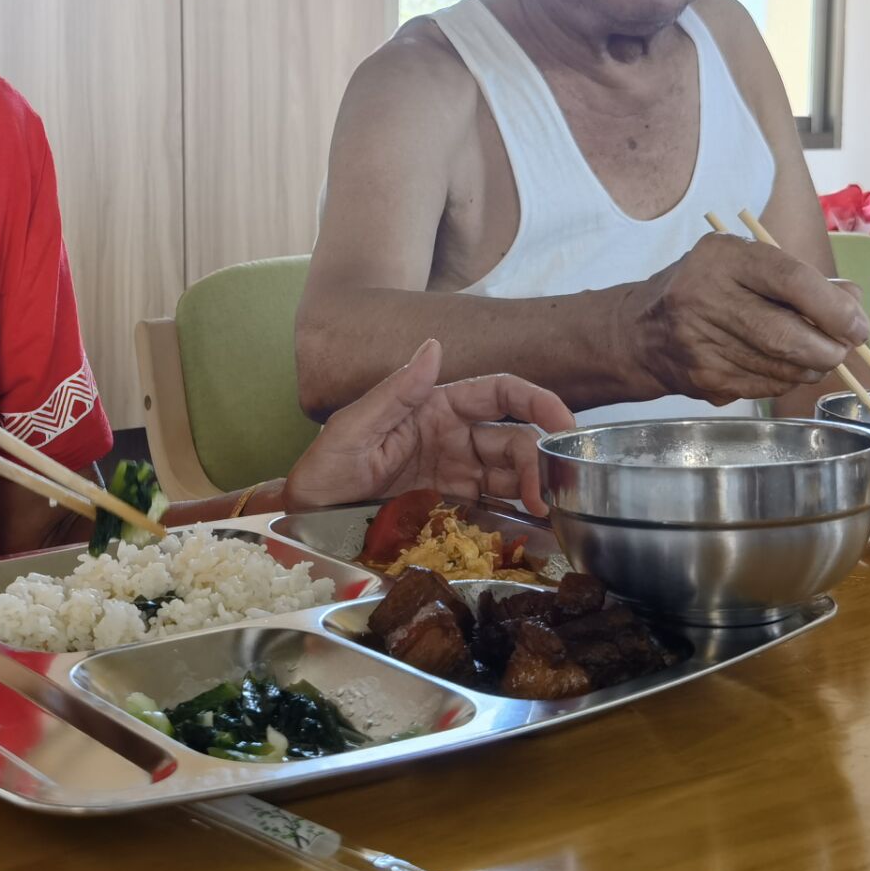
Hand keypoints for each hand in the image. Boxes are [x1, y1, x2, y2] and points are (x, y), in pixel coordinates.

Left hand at [281, 339, 575, 514]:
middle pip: (513, 439)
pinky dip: (517, 512)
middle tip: (549, 494)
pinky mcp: (451, 507)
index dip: (537, 402)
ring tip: (548, 511)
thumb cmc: (323, 469)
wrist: (305, 520)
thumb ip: (397, 391)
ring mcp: (453, 474)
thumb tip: (435, 345)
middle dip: (539, 459)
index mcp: (434, 407)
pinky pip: (493, 505)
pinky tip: (533, 525)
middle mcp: (451, 437)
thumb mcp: (353, 427)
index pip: (498, 394)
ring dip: (534, 487)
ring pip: (510, 473)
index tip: (564, 424)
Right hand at [620, 235, 868, 405]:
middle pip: (786, 335)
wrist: (642, 330)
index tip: (857, 325)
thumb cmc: (708, 288)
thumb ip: (802, 279)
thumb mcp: (746, 264)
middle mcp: (705, 298)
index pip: (790, 279)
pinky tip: (780, 366)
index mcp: (723, 258)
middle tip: (845, 348)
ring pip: (780, 367)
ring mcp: (701, 343)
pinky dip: (785, 380)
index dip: (833, 307)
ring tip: (815, 356)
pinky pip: (765, 386)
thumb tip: (852, 305)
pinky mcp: (704, 378)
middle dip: (829, 348)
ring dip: (811, 367)